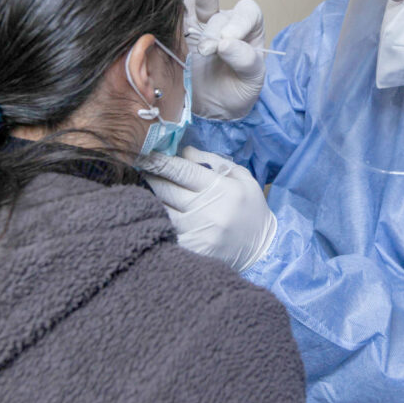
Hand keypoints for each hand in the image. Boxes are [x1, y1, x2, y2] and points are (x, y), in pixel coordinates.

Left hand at [139, 146, 275, 271]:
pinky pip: (164, 233)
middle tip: (140, 167)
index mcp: (221, 189)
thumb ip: (213, 160)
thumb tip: (183, 151)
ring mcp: (198, 234)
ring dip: (148, 199)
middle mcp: (208, 211)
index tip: (143, 153)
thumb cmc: (251, 209)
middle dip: (150, 176)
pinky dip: (156, 222)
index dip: (159, 161)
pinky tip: (151, 215)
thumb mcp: (242, 178)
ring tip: (144, 189)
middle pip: (166, 190)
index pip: (182, 171)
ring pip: (160, 211)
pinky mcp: (192, 252)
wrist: (263, 251)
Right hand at [181, 0, 265, 119]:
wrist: (214, 111)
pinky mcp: (182, 34)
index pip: (248, 15)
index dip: (239, 23)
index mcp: (250, 31)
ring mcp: (202, 27)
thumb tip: (225, 43)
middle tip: (210, 45)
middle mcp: (226, 24)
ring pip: (198, 1)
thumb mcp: (252, 81)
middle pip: (221, 7)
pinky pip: (179, 9)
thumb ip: (245, 60)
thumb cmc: (238, 93)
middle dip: (215, 17)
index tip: (227, 45)